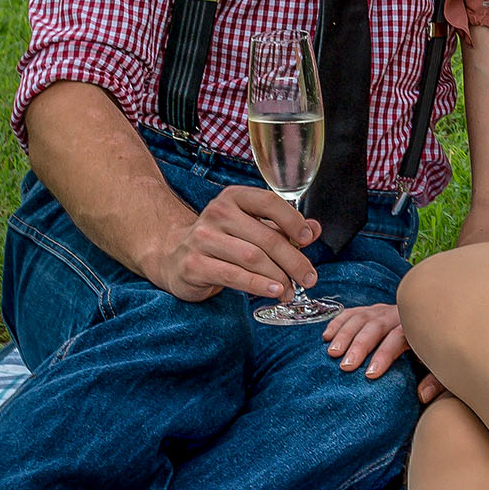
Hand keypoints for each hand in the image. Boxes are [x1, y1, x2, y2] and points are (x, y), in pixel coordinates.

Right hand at [154, 184, 319, 303]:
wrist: (173, 255)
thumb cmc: (220, 240)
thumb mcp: (251, 227)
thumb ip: (282, 227)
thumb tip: (315, 229)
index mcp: (234, 198)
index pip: (269, 202)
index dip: (293, 220)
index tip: (309, 239)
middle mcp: (217, 214)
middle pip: (266, 237)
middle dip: (293, 260)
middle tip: (309, 277)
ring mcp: (203, 239)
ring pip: (252, 258)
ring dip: (278, 276)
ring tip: (291, 290)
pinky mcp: (194, 264)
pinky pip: (233, 276)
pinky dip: (258, 285)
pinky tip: (273, 291)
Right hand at [320, 300, 439, 398]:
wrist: (436, 323)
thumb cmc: (435, 350)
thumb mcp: (441, 366)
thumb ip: (435, 380)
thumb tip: (423, 395)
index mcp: (416, 328)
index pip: (399, 338)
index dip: (384, 355)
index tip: (370, 374)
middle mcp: (398, 316)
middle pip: (377, 327)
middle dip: (360, 345)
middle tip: (345, 366)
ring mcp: (383, 311)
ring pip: (362, 318)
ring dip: (345, 334)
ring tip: (332, 353)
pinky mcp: (372, 311)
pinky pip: (352, 313)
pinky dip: (338, 323)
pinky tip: (326, 336)